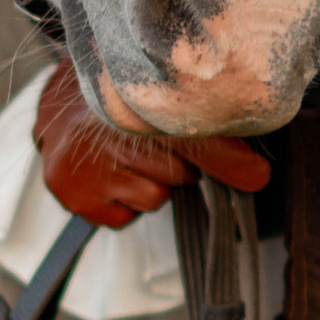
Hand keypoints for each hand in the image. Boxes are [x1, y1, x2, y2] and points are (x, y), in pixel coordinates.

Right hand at [32, 57, 270, 231]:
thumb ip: (218, 146)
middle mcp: (113, 130)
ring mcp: (91, 165)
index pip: (193, 136)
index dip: (227, 157)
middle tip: (153, 148)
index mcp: (141, 101)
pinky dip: (124, 206)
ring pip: (154, 197)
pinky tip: (112, 180)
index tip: (257, 176)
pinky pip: (125, 217)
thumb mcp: (167, 115)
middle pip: (179, 172)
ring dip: (151, 187)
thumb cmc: (127, 117)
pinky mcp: (76, 195)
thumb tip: (259, 176)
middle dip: (178, 168)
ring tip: (129, 162)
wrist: (61, 119)